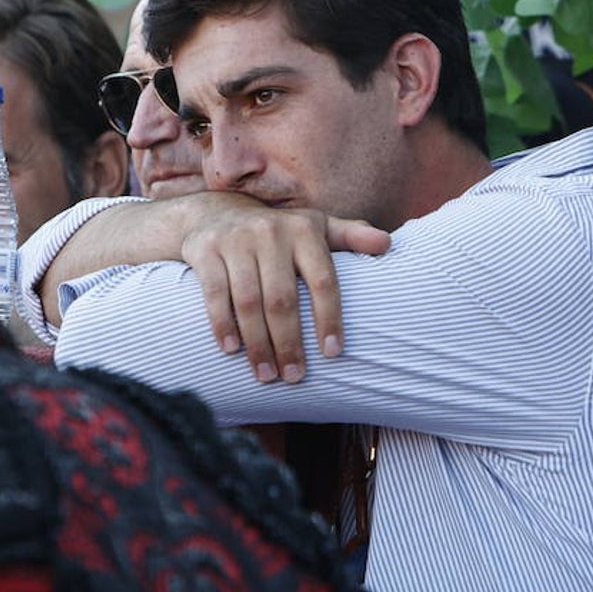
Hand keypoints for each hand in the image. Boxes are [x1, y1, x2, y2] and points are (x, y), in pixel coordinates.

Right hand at [180, 197, 389, 382]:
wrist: (215, 214)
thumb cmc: (277, 232)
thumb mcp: (314, 228)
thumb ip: (350, 237)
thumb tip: (387, 245)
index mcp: (303, 230)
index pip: (323, 280)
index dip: (329, 319)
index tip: (332, 354)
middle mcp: (270, 232)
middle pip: (282, 299)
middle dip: (289, 343)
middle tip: (294, 377)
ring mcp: (235, 240)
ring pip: (248, 302)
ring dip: (258, 344)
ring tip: (266, 374)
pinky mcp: (205, 250)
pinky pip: (215, 294)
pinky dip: (222, 324)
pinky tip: (231, 350)